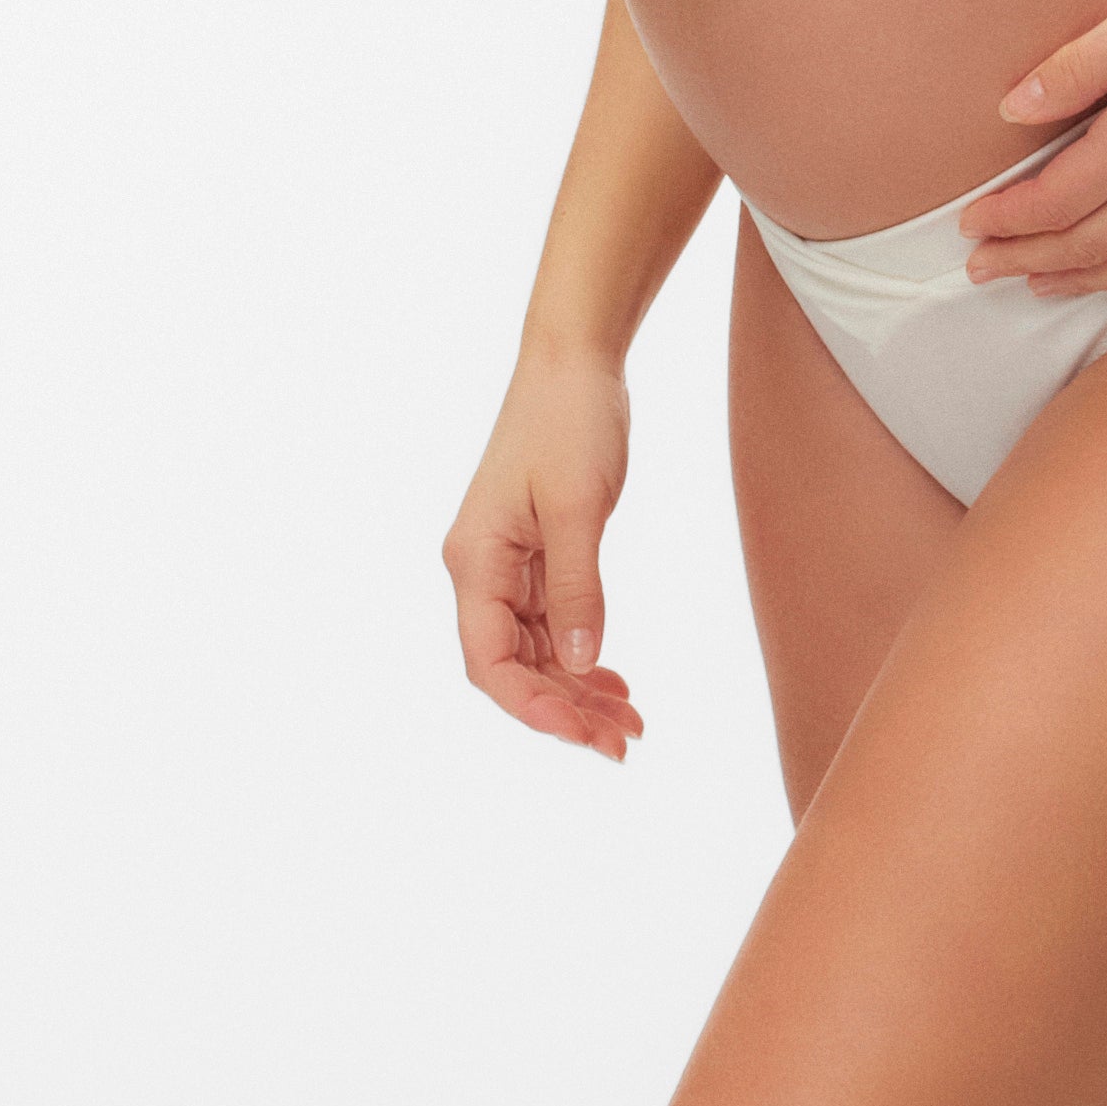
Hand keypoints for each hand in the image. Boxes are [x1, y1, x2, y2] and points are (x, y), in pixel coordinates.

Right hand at [442, 345, 643, 758]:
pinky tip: (615, 681)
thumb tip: (578, 665)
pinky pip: (552, 626)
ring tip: (631, 723)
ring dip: (578, 691)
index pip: (489, 661)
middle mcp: (481, 571)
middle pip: (513, 668)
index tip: (584, 735)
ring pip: (535, 653)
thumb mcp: (577, 508)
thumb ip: (576, 590)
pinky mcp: (535, 557)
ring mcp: (507, 566)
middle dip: (564, 711)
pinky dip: (582, 658)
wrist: (575, 362)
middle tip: (624, 743)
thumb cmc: (569, 421)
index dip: (533, 707)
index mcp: (475, 561)